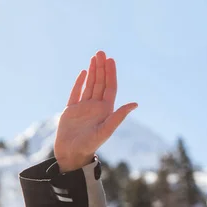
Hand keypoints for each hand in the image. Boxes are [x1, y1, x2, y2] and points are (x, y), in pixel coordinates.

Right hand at [54, 51, 137, 172]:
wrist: (72, 154)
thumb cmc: (90, 145)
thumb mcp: (106, 130)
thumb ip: (119, 116)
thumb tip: (135, 104)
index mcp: (106, 109)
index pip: (110, 87)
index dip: (111, 73)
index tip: (111, 60)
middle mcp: (96, 106)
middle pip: (100, 82)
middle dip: (101, 67)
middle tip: (101, 52)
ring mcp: (83, 107)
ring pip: (90, 85)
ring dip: (92, 71)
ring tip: (94, 57)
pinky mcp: (71, 111)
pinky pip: (76, 93)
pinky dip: (79, 83)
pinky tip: (83, 72)